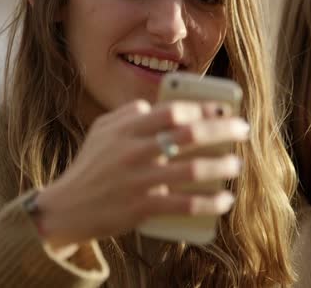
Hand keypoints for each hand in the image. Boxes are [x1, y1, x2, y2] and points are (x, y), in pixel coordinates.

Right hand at [34, 99, 247, 247]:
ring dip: (221, 166)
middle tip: (243, 131)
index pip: (172, 110)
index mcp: (128, 129)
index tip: (224, 109)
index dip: (202, 108)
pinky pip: (183, 204)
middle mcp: (134, 151)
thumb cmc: (91, 165)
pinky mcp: (142, 208)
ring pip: (192, 170)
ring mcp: (139, 180)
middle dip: (223, 130)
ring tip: (236, 165)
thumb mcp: (102, 130)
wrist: (67, 207)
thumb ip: (129, 113)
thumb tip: (158, 103)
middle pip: (189, 135)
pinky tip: (224, 200)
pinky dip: (208, 203)